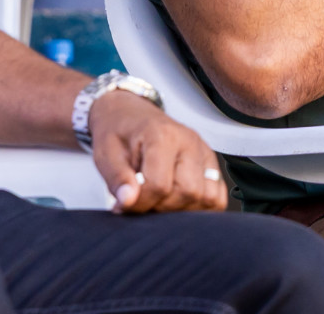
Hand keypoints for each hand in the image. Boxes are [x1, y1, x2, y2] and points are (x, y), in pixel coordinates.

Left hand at [87, 90, 226, 213]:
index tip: (126, 203)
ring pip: (206, 197)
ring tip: (159, 199)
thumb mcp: (106, 154)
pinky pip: (217, 196)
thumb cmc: (118, 133)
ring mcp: (204, 151)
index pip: (160, 185)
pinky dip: (200, 206)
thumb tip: (128, 202)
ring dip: (181, 208)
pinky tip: (178, 201)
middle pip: (188, 192)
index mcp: (162, 135)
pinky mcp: (211, 162)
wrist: (130, 114)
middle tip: (143, 201)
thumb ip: (117, 179)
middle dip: (162, 207)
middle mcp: (189, 141)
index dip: (141, 203)